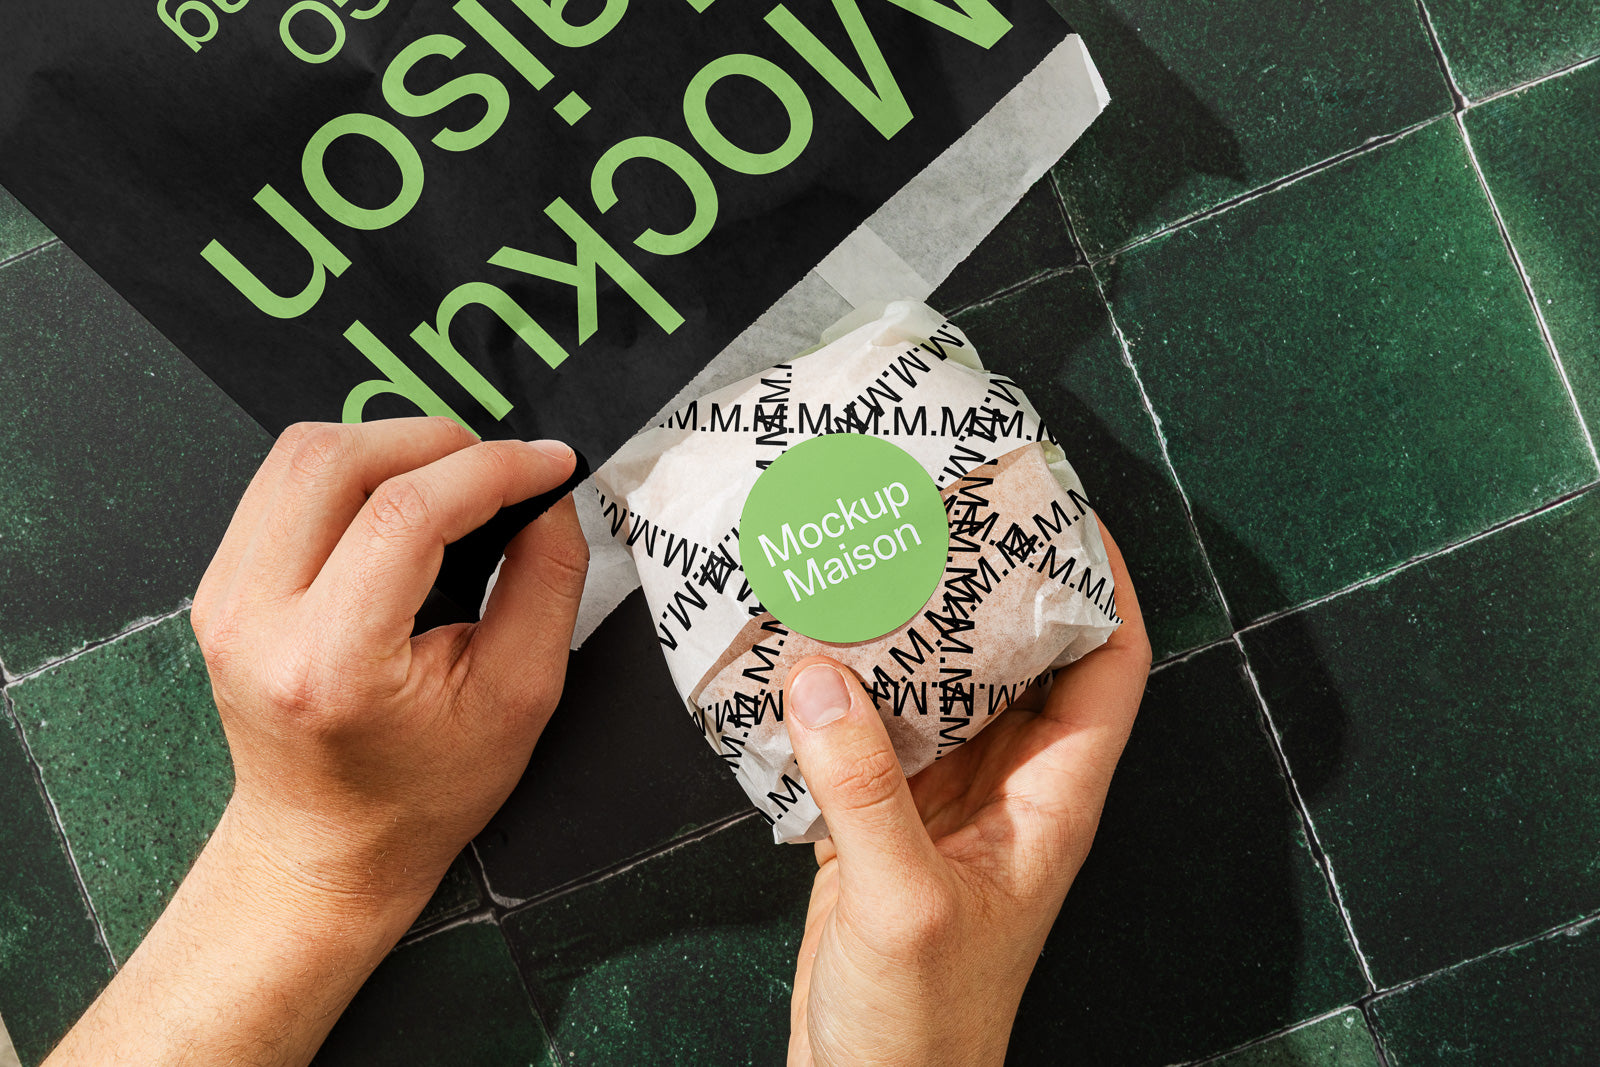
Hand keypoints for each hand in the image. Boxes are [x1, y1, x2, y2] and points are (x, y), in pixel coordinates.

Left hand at [47, 417, 588, 1065]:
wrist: (327, 847)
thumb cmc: (422, 791)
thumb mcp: (521, 696)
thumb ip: (546, 582)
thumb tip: (548, 493)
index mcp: (331, 662)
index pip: (407, 512)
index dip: (493, 468)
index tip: (549, 465)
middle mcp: (256, 621)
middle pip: (339, 459)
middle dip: (440, 441)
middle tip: (501, 472)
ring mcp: (224, 599)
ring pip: (303, 454)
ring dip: (394, 445)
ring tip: (456, 482)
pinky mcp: (220, 584)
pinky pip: (284, 482)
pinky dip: (354, 470)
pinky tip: (400, 502)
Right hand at [782, 523, 1149, 1066]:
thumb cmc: (924, 1024)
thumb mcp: (905, 903)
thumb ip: (865, 790)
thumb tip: (821, 679)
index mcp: (1052, 798)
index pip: (1110, 666)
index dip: (1102, 584)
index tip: (1063, 511)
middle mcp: (1009, 788)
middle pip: (1020, 659)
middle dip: (988, 583)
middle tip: (943, 511)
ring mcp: (946, 802)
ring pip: (942, 688)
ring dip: (910, 629)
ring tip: (868, 559)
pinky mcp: (884, 821)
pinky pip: (873, 730)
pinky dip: (845, 688)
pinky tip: (803, 653)